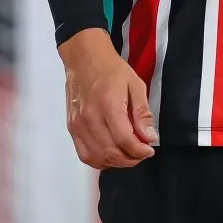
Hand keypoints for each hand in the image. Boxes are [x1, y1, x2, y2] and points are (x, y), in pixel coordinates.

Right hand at [59, 28, 158, 169]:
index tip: (150, 150)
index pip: (124, 139)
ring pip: (97, 158)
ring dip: (116, 163)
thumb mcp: (135, 84)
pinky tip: (111, 155)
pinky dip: (99, 161)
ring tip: (129, 155)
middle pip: (111, 152)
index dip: (139, 150)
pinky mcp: (72, 128)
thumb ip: (142, 112)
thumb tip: (149, 137)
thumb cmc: (112, 70)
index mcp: (108, 104)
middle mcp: (90, 118)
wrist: (85, 59)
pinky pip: (84, 155)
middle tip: (141, 153)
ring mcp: (78, 125)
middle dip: (130, 159)